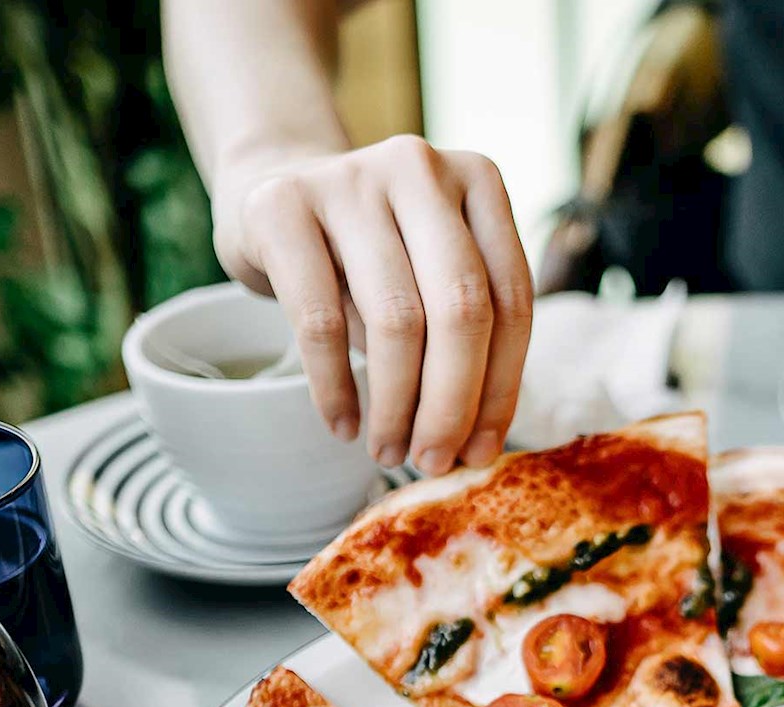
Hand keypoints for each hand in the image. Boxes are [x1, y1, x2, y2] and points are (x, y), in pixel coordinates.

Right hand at [214, 135, 533, 475]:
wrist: (271, 191)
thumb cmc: (369, 255)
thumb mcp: (428, 273)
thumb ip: (461, 334)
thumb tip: (476, 445)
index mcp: (478, 179)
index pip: (512, 298)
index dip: (502, 387)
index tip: (481, 451)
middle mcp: (419, 167)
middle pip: (461, 309)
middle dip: (452, 403)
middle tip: (433, 461)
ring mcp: (349, 178)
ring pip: (396, 320)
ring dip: (396, 405)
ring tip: (388, 451)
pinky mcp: (282, 205)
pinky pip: (321, 320)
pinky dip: (335, 387)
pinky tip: (344, 424)